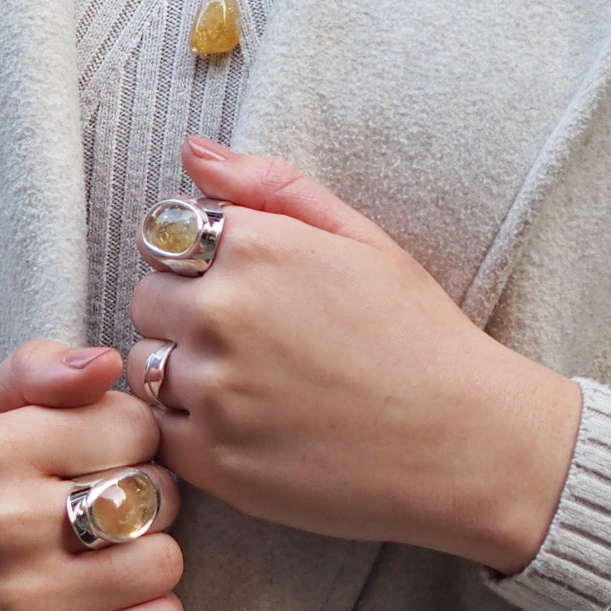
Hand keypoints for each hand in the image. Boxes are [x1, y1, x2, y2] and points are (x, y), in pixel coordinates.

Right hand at [0, 341, 183, 610]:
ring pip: (166, 561)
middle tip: (97, 521)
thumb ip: (36, 369)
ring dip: (146, 565)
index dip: (128, 444)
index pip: (136, 426)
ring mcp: (26, 601)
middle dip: (143, 502)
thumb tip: (110, 362)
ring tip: (100, 568)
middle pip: (159, 491)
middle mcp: (7, 522)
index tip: (95, 465)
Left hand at [127, 139, 582, 574]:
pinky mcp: (213, 461)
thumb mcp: (358, 237)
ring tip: (255, 385)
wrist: (464, 443)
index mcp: (254, 248)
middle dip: (183, 312)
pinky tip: (251, 426)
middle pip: (146, 300)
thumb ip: (268, 185)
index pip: (164, 238)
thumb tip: (192, 150)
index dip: (198, 261)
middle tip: (252, 339)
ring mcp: (212, 392)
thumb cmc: (418, 334)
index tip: (240, 285)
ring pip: (147, 365)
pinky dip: (193, 428)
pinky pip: (161, 430)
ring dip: (183, 371)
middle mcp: (220, 314)